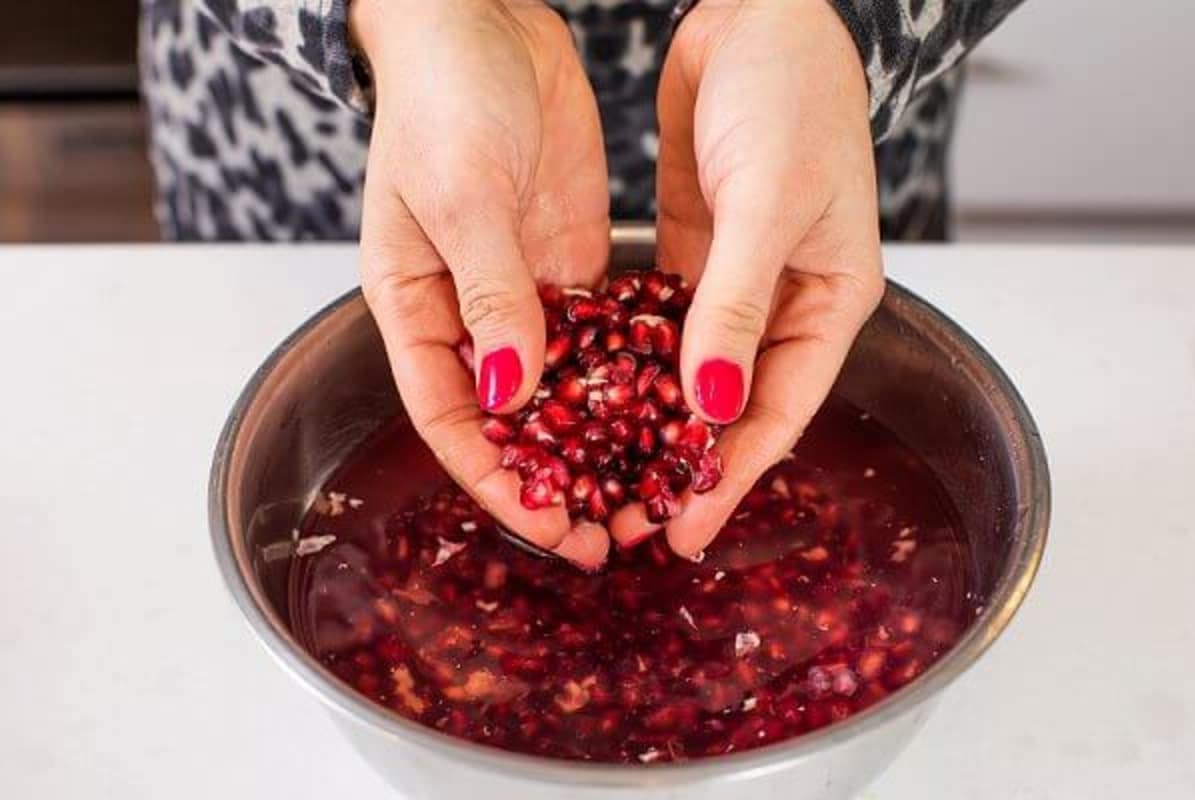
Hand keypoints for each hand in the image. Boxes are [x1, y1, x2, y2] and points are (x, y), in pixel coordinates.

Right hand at [354, 0, 610, 568]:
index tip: (551, 528)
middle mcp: (467, 311)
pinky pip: (599, 333)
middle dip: (556, 480)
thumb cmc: (442, 97)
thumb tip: (513, 397)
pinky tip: (667, 411)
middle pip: (511, 420)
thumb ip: (489, 295)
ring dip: (599, 441)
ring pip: (561, 387)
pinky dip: (626, 375)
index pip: (451, 419)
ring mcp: (521, 288)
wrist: (479, 17)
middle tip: (610, 534)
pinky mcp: (566, 261)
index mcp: (415, 305)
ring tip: (647, 490)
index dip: (497, 481)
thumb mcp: (460, 195)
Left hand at [616, 0, 883, 555]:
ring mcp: (738, 279)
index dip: (731, 478)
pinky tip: (594, 398)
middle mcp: (786, 302)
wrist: (759, 11)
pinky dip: (633, 363)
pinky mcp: (695, 252)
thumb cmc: (790, 97)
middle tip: (631, 521)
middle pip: (733, 407)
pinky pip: (663, 326)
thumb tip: (711, 410)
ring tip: (606, 477)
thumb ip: (735, 308)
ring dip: (653, 425)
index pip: (779, 413)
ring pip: (694, 375)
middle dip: (684, 467)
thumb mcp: (767, 205)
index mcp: (831, 300)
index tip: (683, 532)